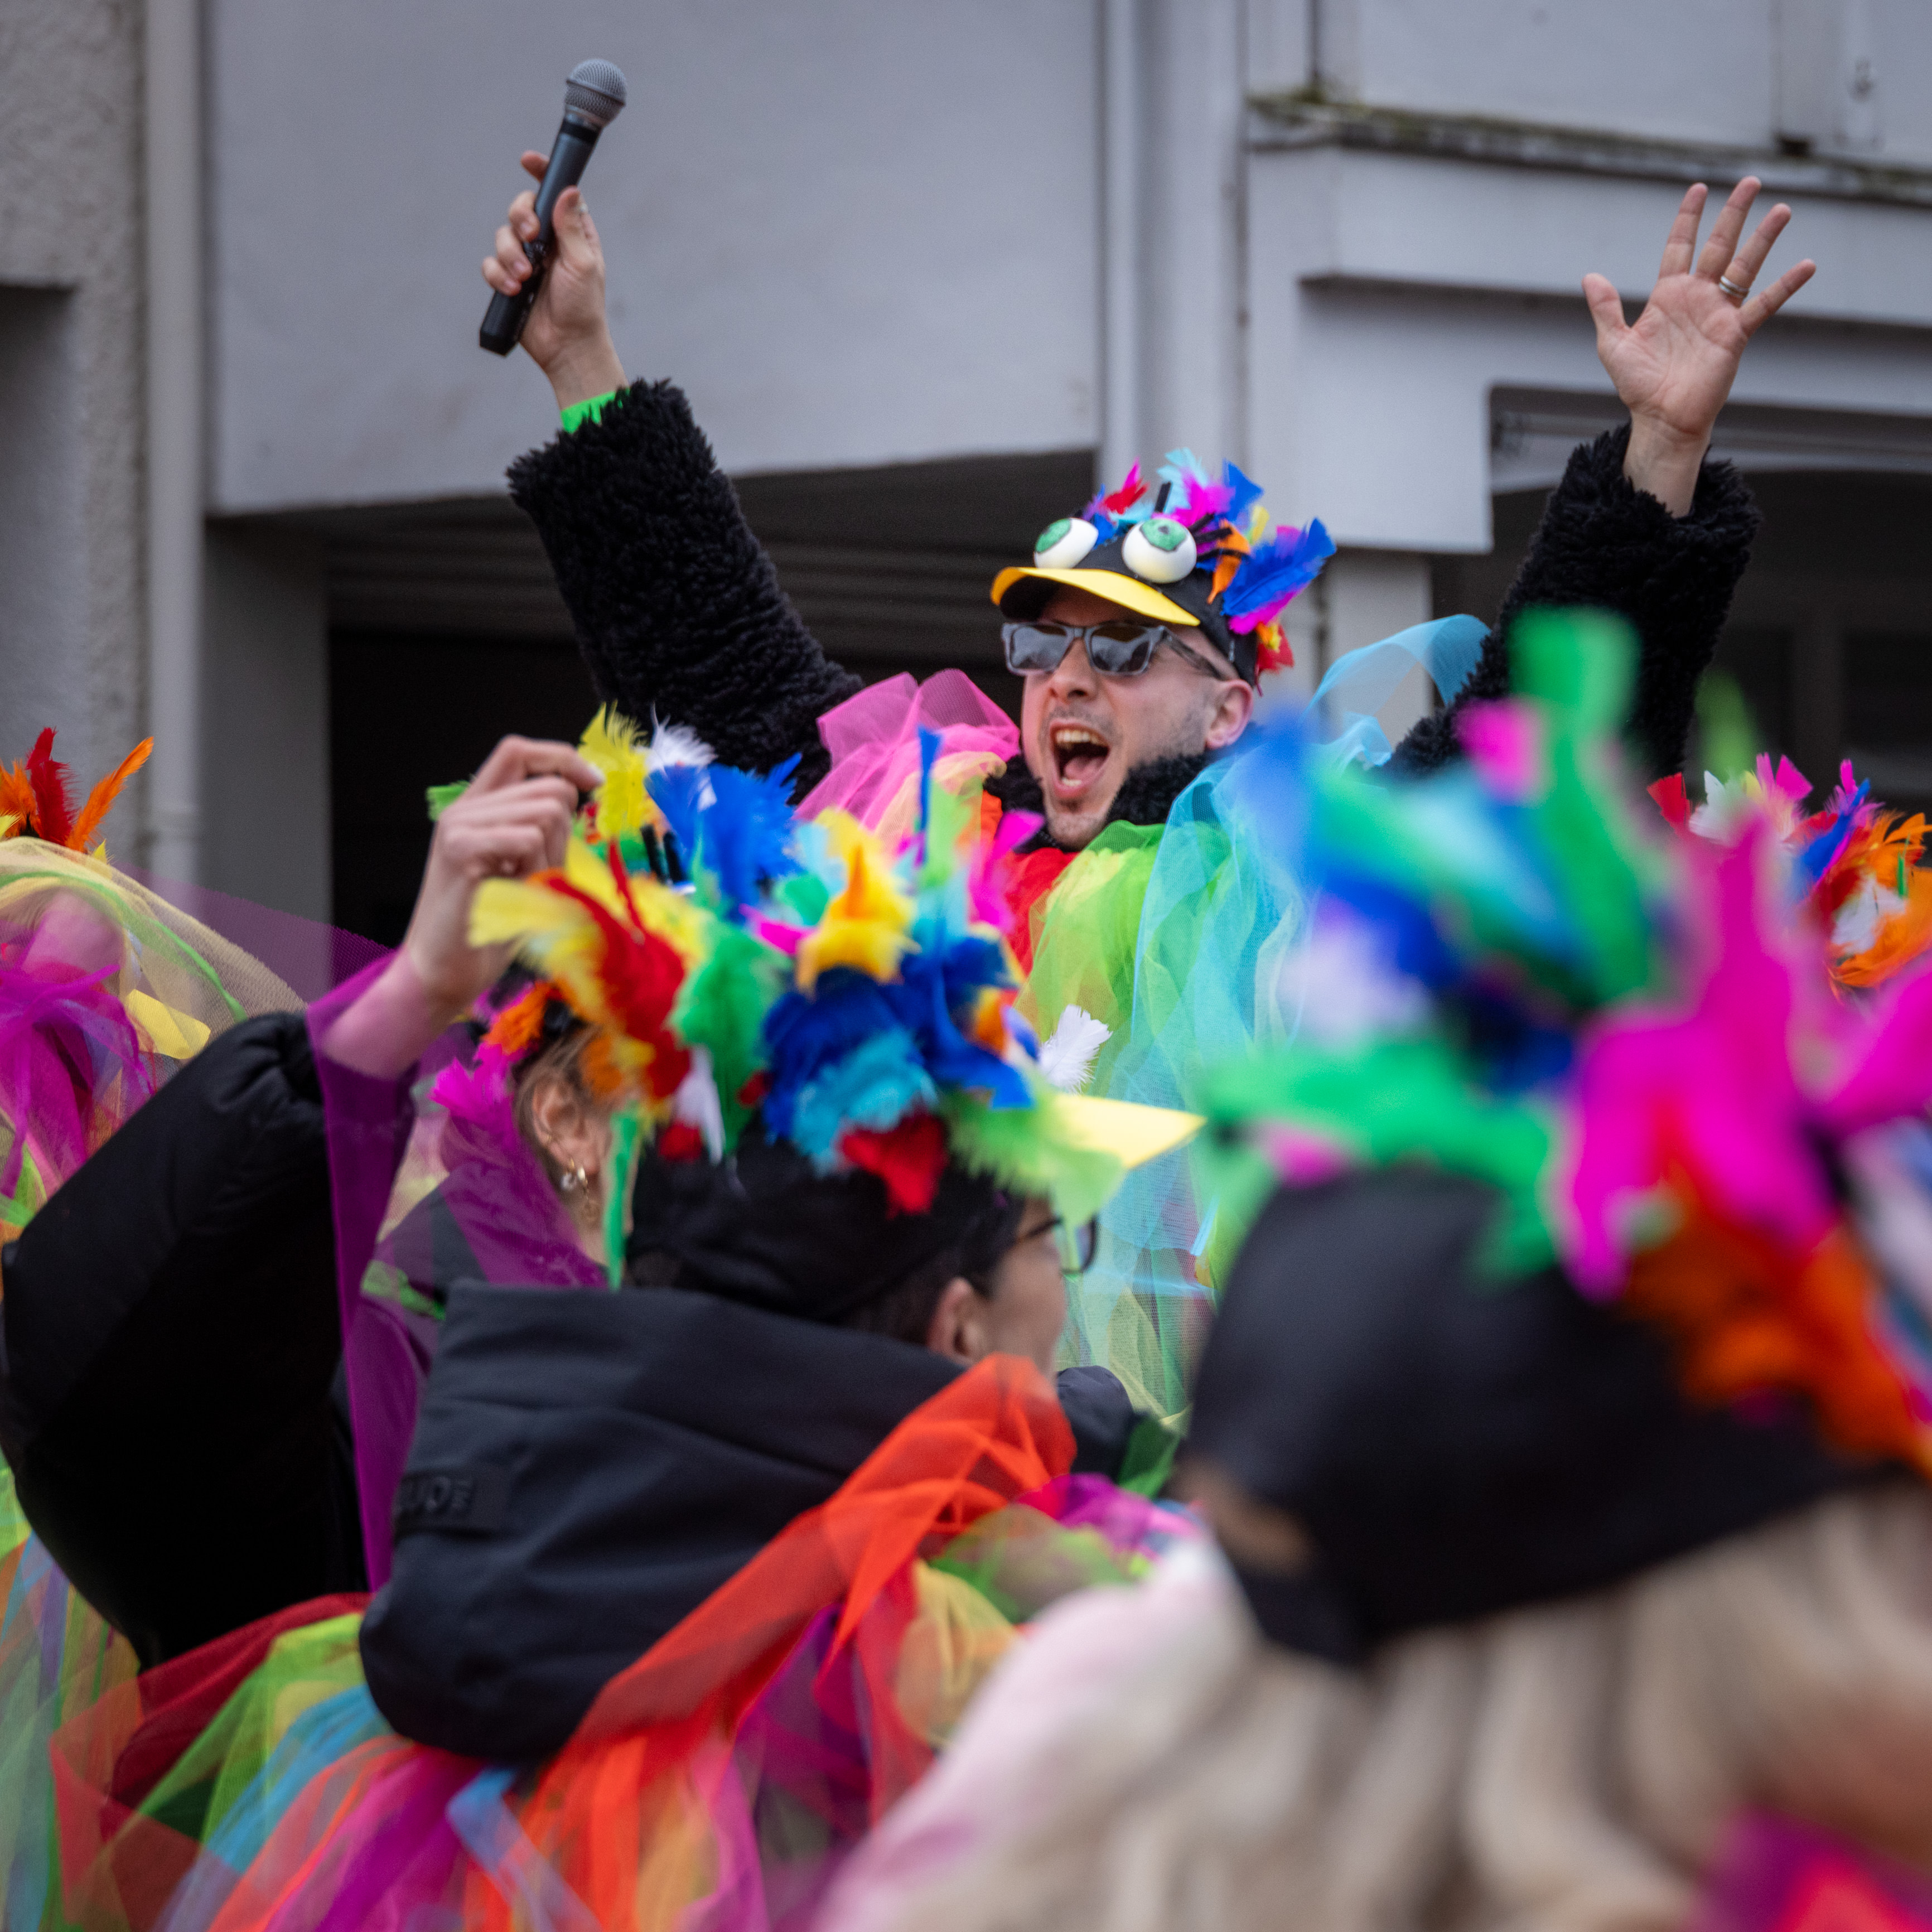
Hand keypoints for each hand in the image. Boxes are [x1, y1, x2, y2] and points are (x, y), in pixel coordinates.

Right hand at [325, 736, 599, 1078]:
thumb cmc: (488, 928)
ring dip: (550, 856)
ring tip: (520, 886)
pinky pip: (527, 839)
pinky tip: (510, 892)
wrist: (442, 971)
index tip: (594, 782)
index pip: (520, 751)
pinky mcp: (461, 849)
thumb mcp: (527, 869)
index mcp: (477, 808)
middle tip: (537, 875)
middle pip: (549, 788)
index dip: (563, 759)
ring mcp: (459, 825)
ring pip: (546, 812)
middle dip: (564, 834)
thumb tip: (579, 797)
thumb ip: (545, 832)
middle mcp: (464, 809)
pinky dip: (534, 870)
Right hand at [482, 152, 627, 409]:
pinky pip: (491, 264)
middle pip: (521, 207)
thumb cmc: (584, 307)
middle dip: (520, 217)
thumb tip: (568, 189)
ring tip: (525, 278)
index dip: (541, 172)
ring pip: (502, 235)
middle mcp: (546, 241)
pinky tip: (515, 290)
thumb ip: (571, 227)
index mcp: (570, 232)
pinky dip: (499, 275)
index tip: (528, 160)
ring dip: (509, 254)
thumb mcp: (583, 264)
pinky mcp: (509, 279)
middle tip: (530, 237)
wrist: (568, 346)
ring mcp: (526, 259)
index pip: (554, 192)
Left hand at [1583, 178, 1814, 514]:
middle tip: (1750, 181)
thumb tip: (1590, 276)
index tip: (1699, 188)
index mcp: (1668, 296)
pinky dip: (1786, 285)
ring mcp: (1719, 313)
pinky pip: (1765, 304)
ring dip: (1763, 238)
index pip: (1680, 247)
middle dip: (1734, 214)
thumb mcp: (1613, 343)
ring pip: (1745, 266)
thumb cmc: (1638, 385)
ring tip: (1781, 209)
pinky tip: (1806, 265)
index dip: (1688, 219)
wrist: (1661, 419)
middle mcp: (1697, 298)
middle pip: (1718, 245)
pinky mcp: (1736, 333)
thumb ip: (1605, 309)